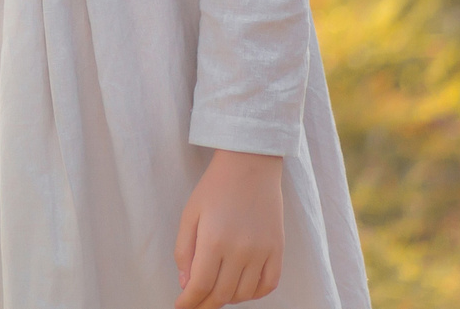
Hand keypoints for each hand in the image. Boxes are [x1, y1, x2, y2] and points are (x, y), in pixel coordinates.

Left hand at [174, 150, 283, 306]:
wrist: (250, 165)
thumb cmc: (215, 187)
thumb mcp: (190, 214)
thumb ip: (185, 251)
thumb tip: (186, 284)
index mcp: (214, 240)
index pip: (201, 285)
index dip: (190, 301)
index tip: (181, 307)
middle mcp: (240, 250)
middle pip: (222, 294)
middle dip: (205, 304)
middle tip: (195, 304)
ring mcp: (263, 251)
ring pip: (244, 293)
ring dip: (227, 299)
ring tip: (215, 292)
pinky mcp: (278, 250)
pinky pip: (268, 285)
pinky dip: (254, 294)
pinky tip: (241, 289)